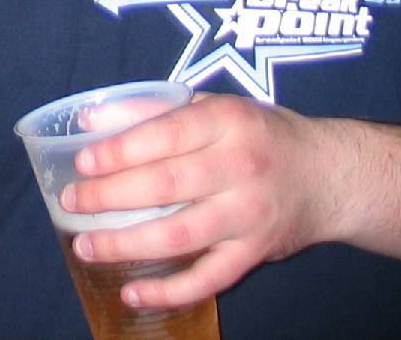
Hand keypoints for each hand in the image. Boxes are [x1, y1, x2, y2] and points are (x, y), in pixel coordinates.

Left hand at [58, 94, 340, 309]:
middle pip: (166, 186)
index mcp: (226, 122)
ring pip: (180, 235)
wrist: (329, 175)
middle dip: (110, 197)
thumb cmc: (257, 134)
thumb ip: (152, 110)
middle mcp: (240, 167)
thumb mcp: (212, 107)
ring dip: (127, 244)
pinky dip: (170, 291)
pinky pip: (209, 279)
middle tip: (71, 204)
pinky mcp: (256, 252)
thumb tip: (88, 118)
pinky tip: (133, 293)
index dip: (120, 151)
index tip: (83, 162)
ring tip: (86, 247)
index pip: (164, 135)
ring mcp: (249, 214)